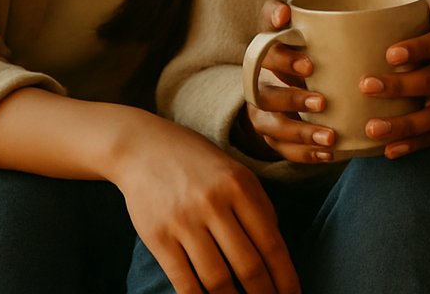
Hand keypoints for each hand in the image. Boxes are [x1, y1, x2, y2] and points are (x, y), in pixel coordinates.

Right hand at [109, 113, 298, 293]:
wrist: (144, 148)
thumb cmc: (199, 164)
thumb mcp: (236, 173)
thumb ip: (260, 207)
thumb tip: (277, 252)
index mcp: (241, 187)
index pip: (271, 243)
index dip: (285, 277)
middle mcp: (215, 204)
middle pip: (248, 265)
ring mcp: (184, 221)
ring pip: (217, 278)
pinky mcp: (158, 237)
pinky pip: (183, 281)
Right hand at [240, 0, 334, 163]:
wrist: (293, 77)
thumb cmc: (294, 47)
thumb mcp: (285, 27)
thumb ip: (277, 14)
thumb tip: (283, 12)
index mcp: (260, 62)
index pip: (264, 61)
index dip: (284, 63)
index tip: (311, 66)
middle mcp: (257, 91)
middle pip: (267, 100)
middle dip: (293, 103)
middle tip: (322, 102)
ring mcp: (264, 118)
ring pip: (275, 131)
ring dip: (302, 135)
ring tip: (330, 137)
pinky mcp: (275, 140)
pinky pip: (286, 152)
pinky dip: (307, 155)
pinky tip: (329, 154)